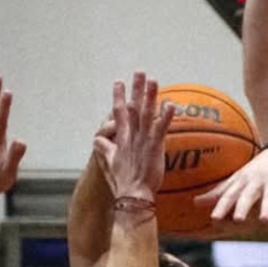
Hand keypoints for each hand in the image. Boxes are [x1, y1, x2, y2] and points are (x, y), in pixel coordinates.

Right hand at [92, 72, 173, 199]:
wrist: (131, 194)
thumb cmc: (123, 182)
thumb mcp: (110, 162)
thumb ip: (105, 149)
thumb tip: (96, 141)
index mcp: (121, 138)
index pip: (118, 112)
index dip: (118, 96)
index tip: (118, 82)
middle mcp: (130, 135)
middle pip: (132, 107)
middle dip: (135, 89)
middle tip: (139, 72)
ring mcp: (142, 140)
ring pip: (146, 113)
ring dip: (150, 96)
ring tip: (153, 80)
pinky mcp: (153, 147)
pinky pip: (160, 128)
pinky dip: (165, 116)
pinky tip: (171, 105)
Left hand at [195, 146, 267, 221]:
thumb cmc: (254, 171)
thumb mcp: (236, 180)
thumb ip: (218, 193)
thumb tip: (194, 203)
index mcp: (241, 181)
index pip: (230, 195)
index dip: (222, 206)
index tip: (214, 218)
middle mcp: (255, 181)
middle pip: (248, 195)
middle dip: (243, 207)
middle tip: (239, 220)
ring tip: (266, 220)